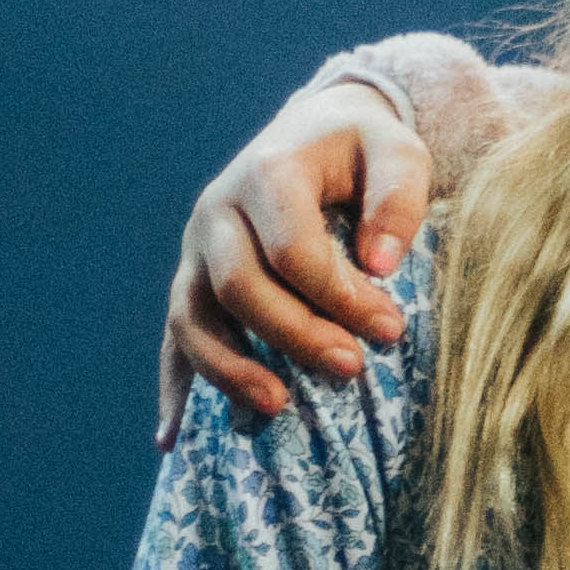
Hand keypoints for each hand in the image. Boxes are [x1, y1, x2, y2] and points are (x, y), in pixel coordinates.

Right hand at [161, 76, 436, 439]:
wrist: (313, 131)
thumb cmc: (362, 149)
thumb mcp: (397, 150)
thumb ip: (397, 196)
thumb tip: (380, 264)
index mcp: (267, 173)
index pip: (293, 250)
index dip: (341, 296)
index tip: (391, 329)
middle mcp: (218, 211)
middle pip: (239, 287)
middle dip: (295, 335)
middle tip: (351, 367)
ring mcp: (196, 249)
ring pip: (192, 317)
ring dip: (229, 369)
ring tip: (277, 406)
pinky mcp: (191, 279)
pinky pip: (174, 337)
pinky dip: (173, 387)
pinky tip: (172, 438)